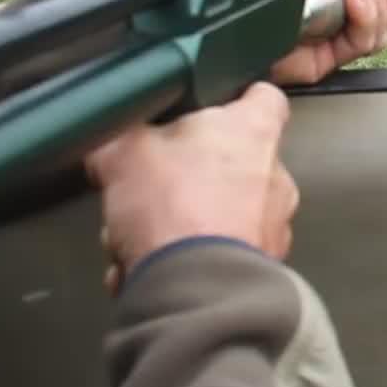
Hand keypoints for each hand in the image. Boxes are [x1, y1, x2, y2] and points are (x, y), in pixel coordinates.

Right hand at [85, 82, 297, 294]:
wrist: (195, 290)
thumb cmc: (173, 207)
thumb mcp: (124, 154)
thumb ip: (120, 137)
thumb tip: (111, 138)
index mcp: (253, 131)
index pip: (264, 96)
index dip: (236, 98)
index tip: (210, 106)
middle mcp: (276, 175)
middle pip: (232, 161)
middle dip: (189, 176)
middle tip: (150, 189)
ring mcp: (273, 225)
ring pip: (221, 213)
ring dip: (181, 225)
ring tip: (137, 240)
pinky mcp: (263, 267)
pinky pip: (218, 256)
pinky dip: (186, 262)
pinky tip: (146, 270)